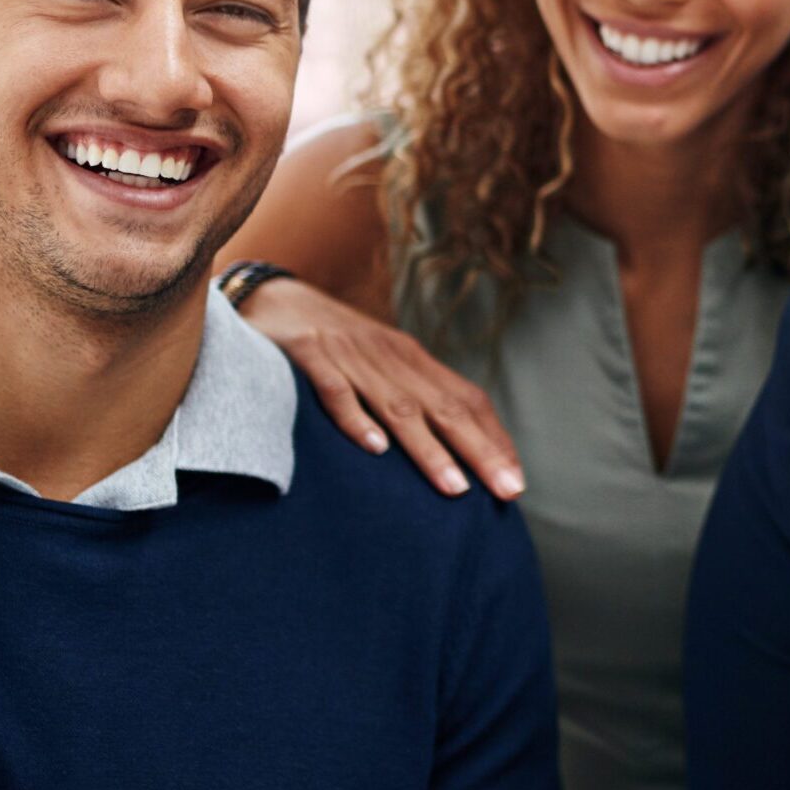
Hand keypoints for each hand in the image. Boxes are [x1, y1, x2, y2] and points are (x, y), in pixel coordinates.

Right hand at [239, 278, 523, 497]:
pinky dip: (355, 419)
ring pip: (399, 406)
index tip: (515, 482)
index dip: (494, 439)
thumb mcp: (382, 364)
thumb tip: (453, 449)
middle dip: (480, 452)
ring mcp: (352, 356)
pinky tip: (374, 449)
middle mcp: (392, 357)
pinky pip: (336, 391)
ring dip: (429, 448)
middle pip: (445, 408)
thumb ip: (413, 398)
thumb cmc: (335, 344)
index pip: (467, 400)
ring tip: (455, 487)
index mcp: (413, 360)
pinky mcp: (309, 355)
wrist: (274, 298)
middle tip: (507, 491)